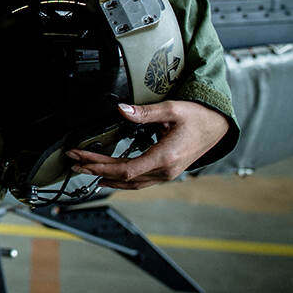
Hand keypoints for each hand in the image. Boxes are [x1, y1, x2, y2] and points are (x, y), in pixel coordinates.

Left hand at [65, 100, 228, 189]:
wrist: (218, 127)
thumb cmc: (198, 117)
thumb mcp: (172, 109)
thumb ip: (145, 112)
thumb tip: (121, 109)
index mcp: (165, 157)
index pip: (125, 169)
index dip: (100, 165)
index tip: (81, 158)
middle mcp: (165, 171)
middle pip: (123, 177)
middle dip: (95, 169)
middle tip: (73, 162)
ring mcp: (166, 174)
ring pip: (131, 183)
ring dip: (106, 177)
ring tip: (84, 170)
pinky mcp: (167, 172)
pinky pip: (140, 181)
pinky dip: (121, 181)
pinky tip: (109, 179)